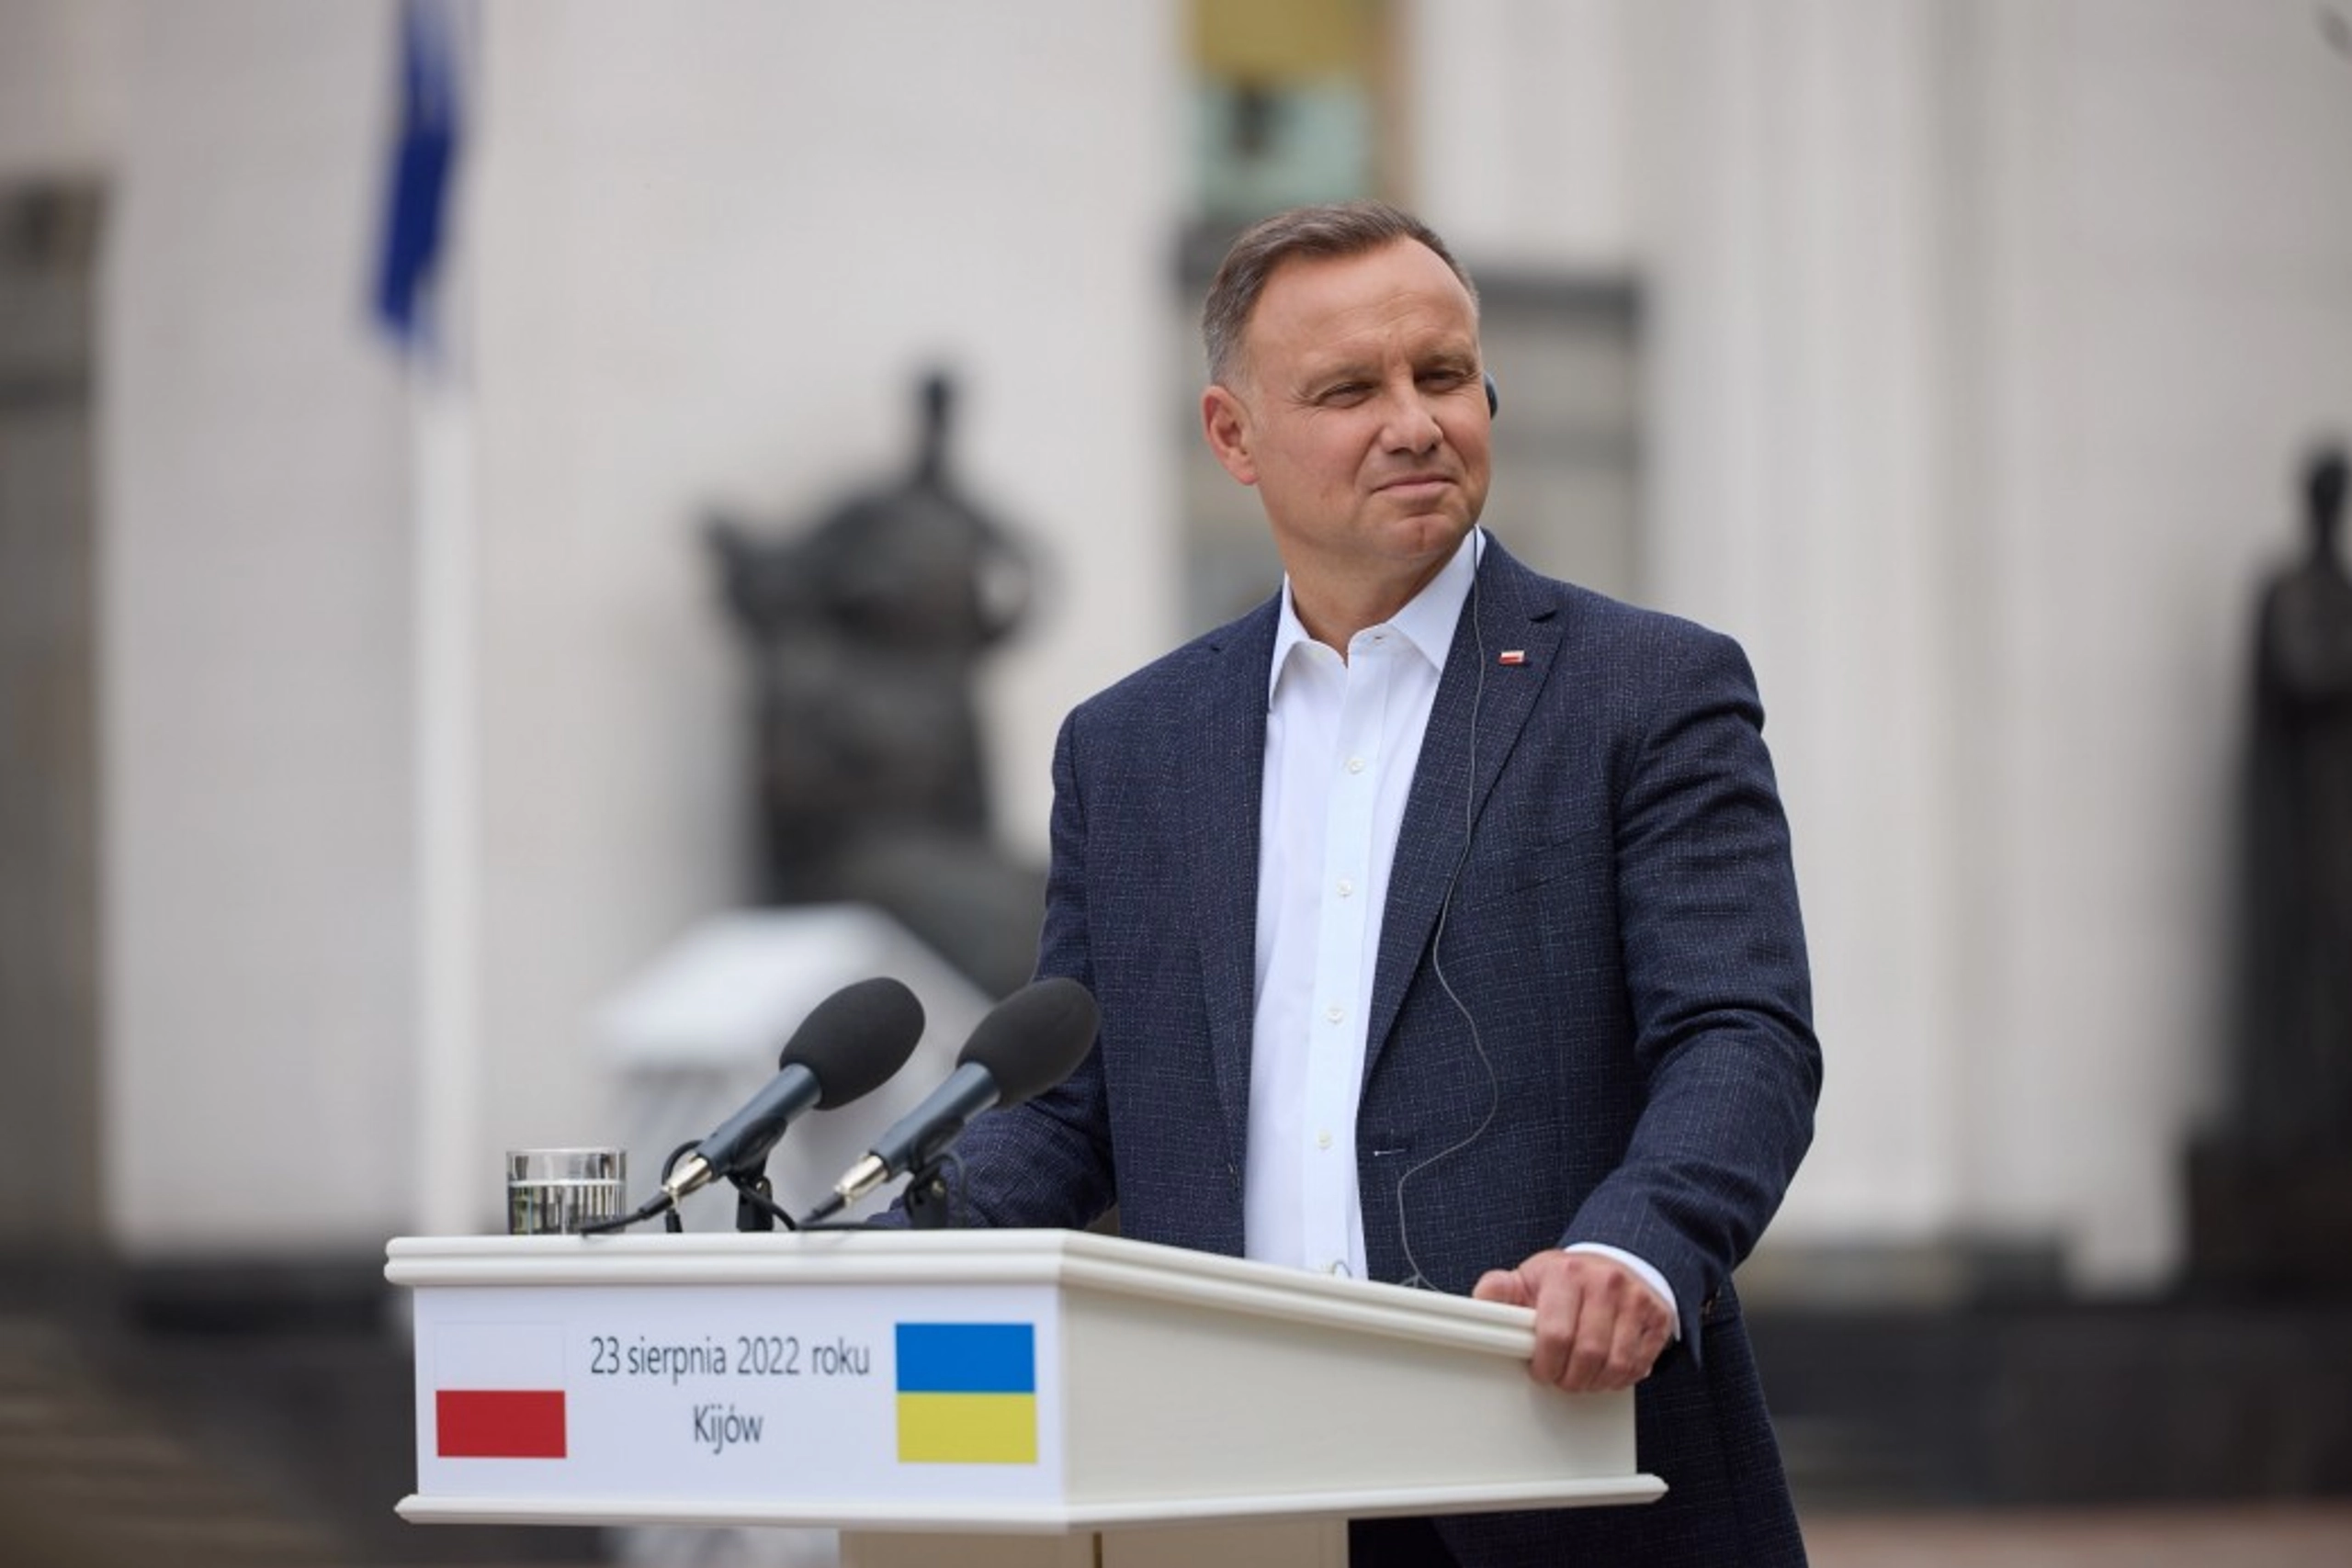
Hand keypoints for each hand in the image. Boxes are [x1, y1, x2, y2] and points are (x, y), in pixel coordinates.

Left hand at [1471, 1249, 1673, 1392]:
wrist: (1614, 1264)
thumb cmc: (1567, 1279)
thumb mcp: (1529, 1278)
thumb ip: (1499, 1291)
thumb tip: (1478, 1302)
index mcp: (1567, 1273)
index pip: (1555, 1334)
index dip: (1545, 1363)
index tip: (1540, 1369)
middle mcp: (1605, 1283)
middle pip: (1587, 1354)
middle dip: (1569, 1378)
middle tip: (1560, 1377)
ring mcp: (1635, 1299)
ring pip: (1615, 1364)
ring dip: (1594, 1382)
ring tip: (1581, 1375)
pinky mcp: (1657, 1317)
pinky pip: (1639, 1364)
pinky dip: (1620, 1378)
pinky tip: (1606, 1370)